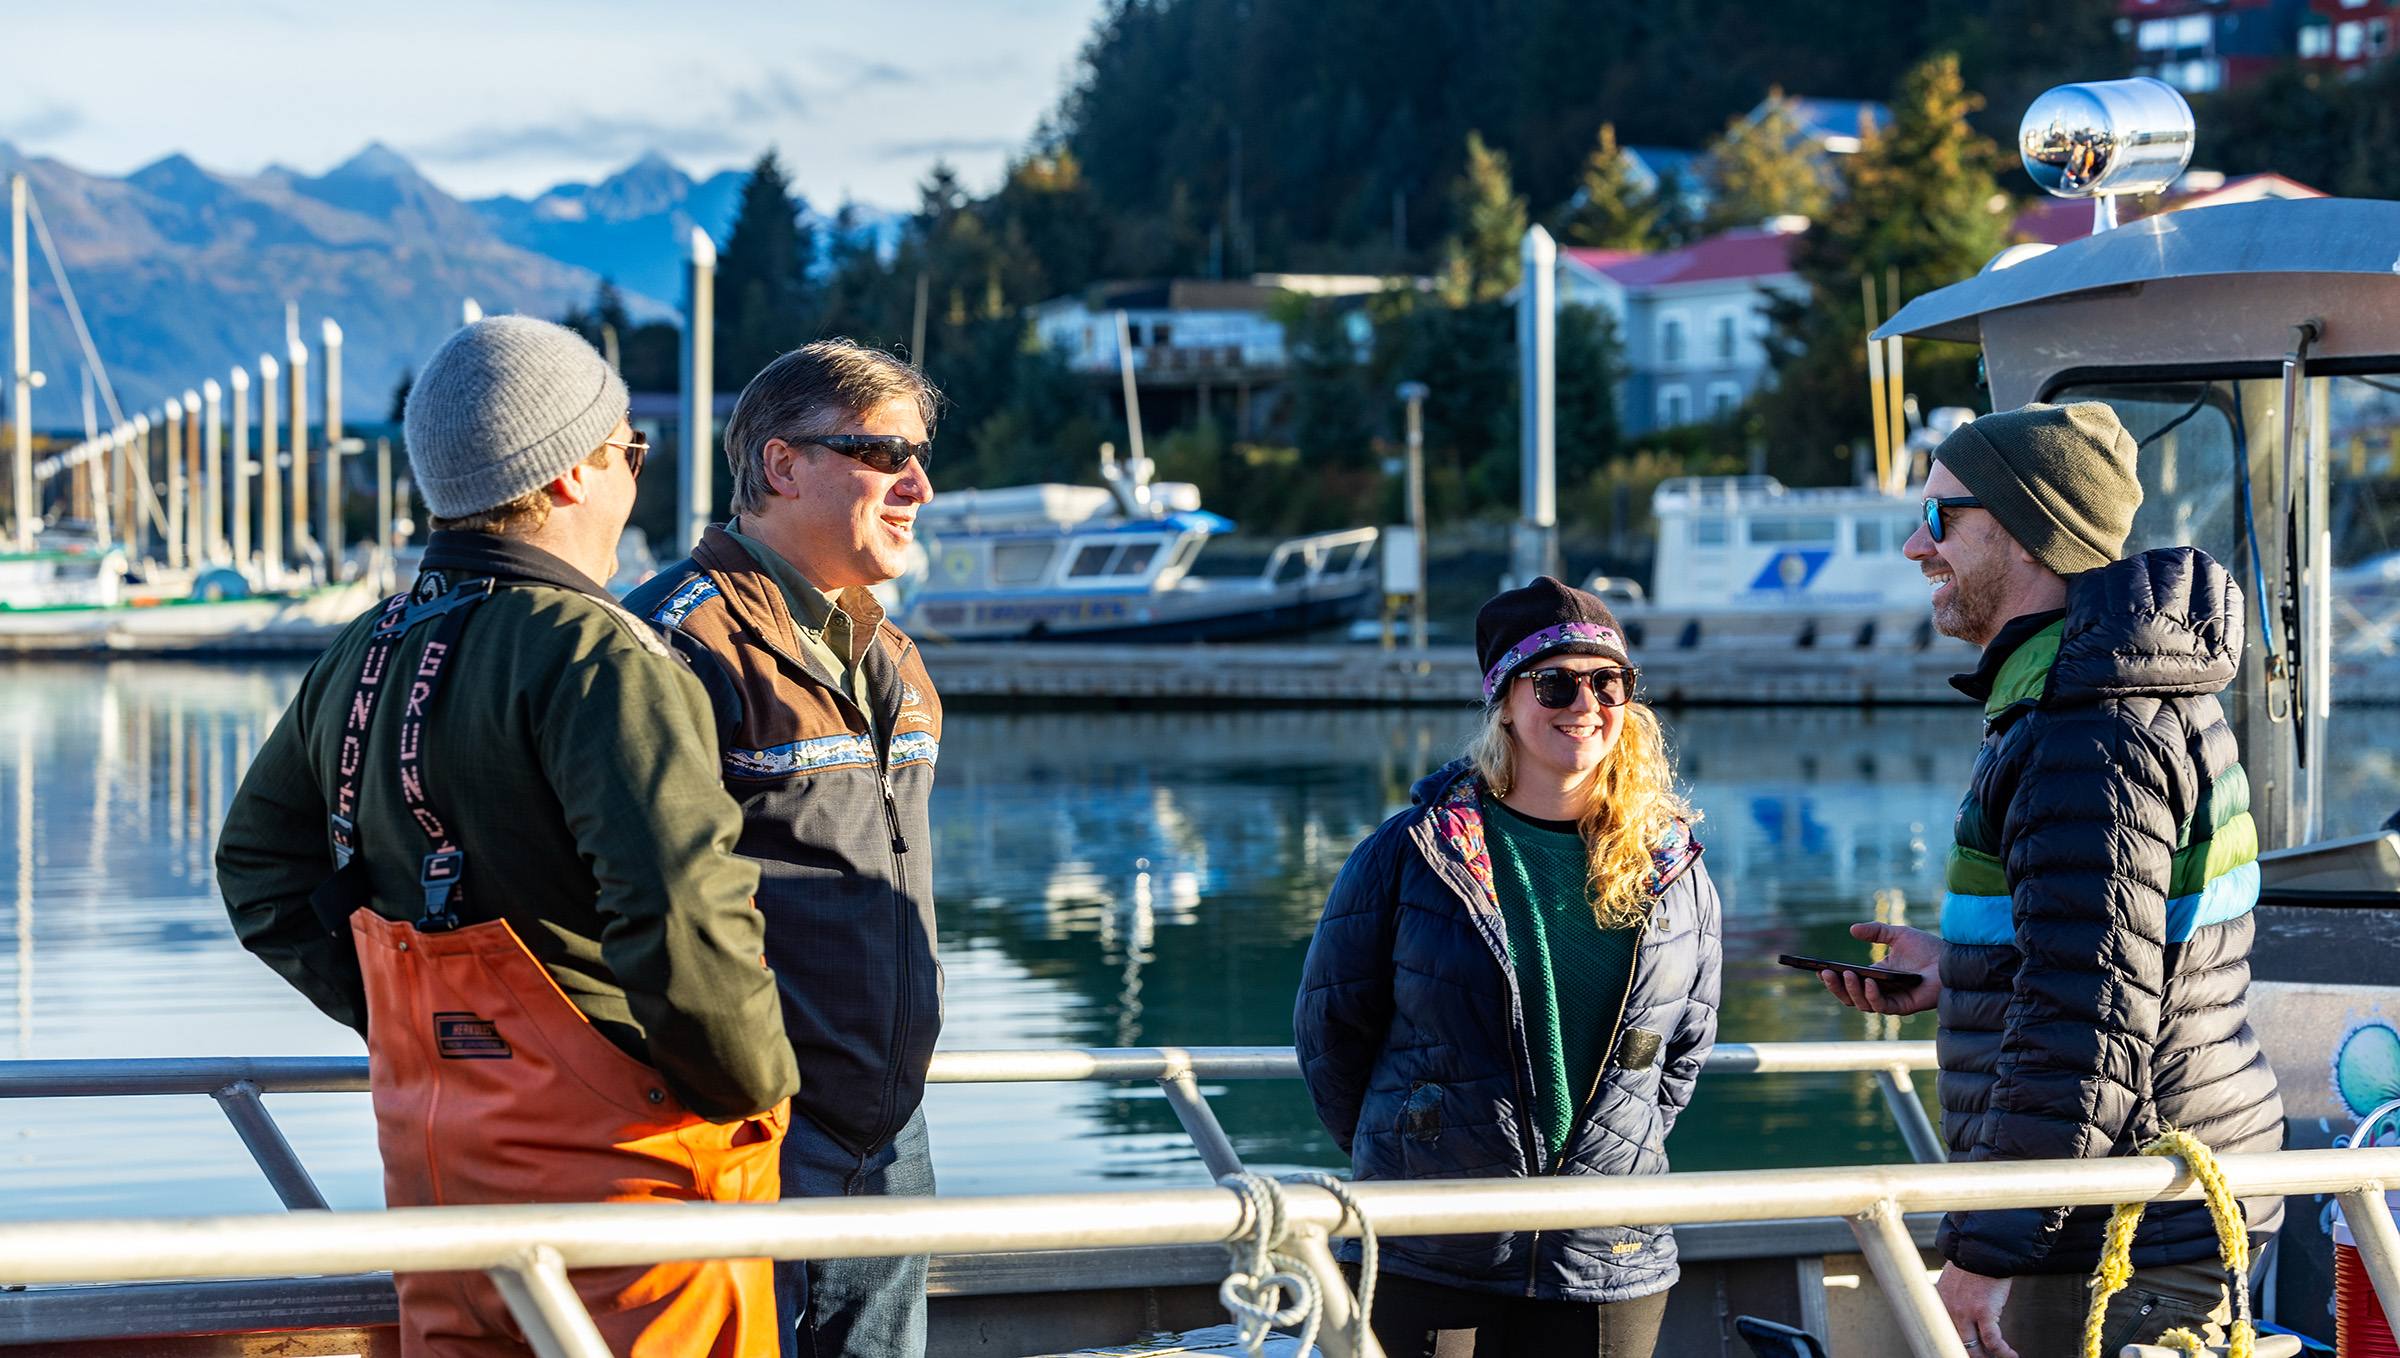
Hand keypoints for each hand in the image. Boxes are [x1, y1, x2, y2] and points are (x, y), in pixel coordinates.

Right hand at [1816, 922, 1942, 1015]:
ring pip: (1862, 1003)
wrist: (1951, 959)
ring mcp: (1891, 1000)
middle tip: (1824, 973)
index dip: (1832, 978)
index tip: (1818, 968)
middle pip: (1849, 996)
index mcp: (1875, 976)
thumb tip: (1852, 929)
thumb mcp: (1897, 934)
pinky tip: (1868, 982)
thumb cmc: (1928, 948)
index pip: (1848, 982)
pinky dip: (1871, 995)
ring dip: (1850, 990)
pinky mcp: (1903, 1007)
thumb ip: (1876, 931)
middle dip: (1835, 986)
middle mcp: (1880, 991)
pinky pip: (1882, 1005)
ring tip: (1846, 975)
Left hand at [1936, 1262, 2015, 1356]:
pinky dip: (2003, 1352)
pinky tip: (2011, 1355)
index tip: (1959, 1352)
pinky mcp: (1984, 1312)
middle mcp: (1948, 1310)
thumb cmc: (1974, 1264)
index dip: (1950, 1346)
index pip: (1941, 1334)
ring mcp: (1965, 1313)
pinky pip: (1993, 1342)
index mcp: (1939, 1304)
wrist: (1985, 1248)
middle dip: (1970, 1356)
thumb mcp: (1953, 1284)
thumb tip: (1957, 1321)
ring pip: (1974, 1349)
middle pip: (1957, 1345)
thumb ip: (1951, 1302)